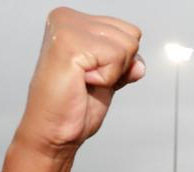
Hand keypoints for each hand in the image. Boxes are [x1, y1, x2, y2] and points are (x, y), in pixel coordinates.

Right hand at [16, 7, 144, 155]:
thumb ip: (125, 64)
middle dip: (119, 66)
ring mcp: (66, 27)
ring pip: (127, 45)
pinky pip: (116, 57)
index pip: (129, 31)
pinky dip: (107, 78)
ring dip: (112, 72)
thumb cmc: (73, 108)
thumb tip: (139, 64)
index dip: (121, 62)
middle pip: (132, 35)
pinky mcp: (69, 42)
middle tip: (90, 80)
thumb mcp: (109, 80)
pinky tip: (82, 82)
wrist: (54, 131)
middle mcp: (67, 18)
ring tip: (85, 81)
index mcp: (74, 21)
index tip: (93, 75)